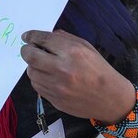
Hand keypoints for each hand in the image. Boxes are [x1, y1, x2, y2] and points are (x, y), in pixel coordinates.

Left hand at [20, 30, 134, 123]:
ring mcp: (58, 88)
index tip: (26, 36)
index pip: (43, 40)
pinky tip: (47, 76)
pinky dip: (38, 79)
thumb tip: (44, 36)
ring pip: (31, 73)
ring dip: (33, 65)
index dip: (31, 36)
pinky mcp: (55, 100)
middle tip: (28, 48)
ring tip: (42, 64)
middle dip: (26, 50)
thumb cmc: (99, 69)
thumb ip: (64, 39)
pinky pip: (37, 86)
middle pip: (30, 57)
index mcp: (72, 53)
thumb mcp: (87, 47)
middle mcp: (63, 70)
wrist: (111, 99)